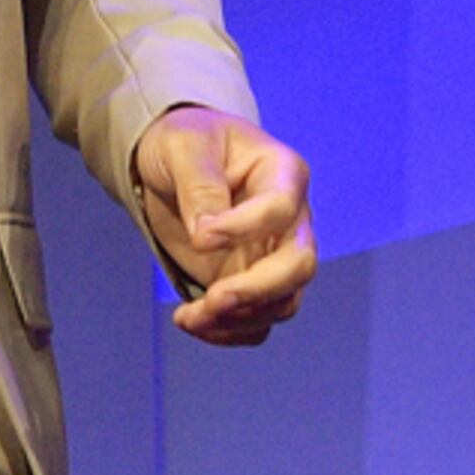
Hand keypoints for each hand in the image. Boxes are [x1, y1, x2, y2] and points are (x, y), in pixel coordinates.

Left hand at [131, 105, 314, 345]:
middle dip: (258, 291)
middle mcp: (290, 220)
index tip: (201, 236)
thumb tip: (207, 235)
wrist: (175, 164)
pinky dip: (227, 331)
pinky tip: (190, 320)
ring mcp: (274, 256)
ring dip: (238, 319)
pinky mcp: (252, 282)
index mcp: (282, 173)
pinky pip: (256, 320)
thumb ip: (199, 184)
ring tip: (189, 316)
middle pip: (299, 266)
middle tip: (214, 300)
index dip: (244, 228)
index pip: (280, 209)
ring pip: (281, 302)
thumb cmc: (188, 143)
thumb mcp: (184, 145)